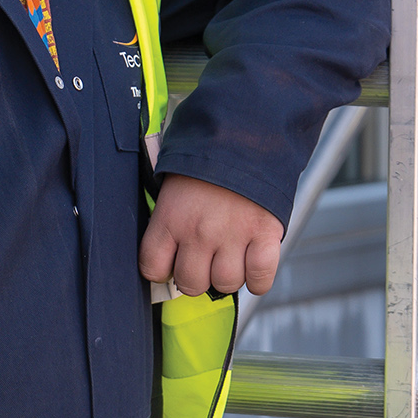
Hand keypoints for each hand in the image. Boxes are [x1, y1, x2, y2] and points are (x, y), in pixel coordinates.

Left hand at [139, 175, 281, 299]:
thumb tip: (166, 256)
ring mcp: (232, 235)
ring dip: (228, 275)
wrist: (245, 134)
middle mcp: (198, 231)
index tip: (172, 262)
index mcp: (170, 218)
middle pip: (190, 283)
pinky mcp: (264, 234)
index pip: (152, 268)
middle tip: (205, 259)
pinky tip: (253, 264)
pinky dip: (258, 279)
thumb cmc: (206, 163)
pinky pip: (260, 278)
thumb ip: (169, 220)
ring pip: (225, 283)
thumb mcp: (173, 188)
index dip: (162, 270)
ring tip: (230, 255)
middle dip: (196, 276)